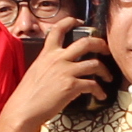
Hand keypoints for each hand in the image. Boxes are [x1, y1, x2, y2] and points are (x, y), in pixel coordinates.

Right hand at [0, 21, 116, 131]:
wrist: (24, 109)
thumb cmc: (28, 94)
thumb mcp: (36, 70)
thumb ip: (49, 63)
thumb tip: (62, 66)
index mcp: (47, 53)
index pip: (59, 29)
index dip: (71, 22)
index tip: (80, 22)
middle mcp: (58, 59)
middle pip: (86, 43)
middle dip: (100, 44)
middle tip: (106, 50)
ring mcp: (66, 71)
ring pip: (94, 64)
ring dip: (105, 71)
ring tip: (108, 77)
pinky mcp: (72, 86)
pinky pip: (93, 85)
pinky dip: (100, 91)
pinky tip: (101, 95)